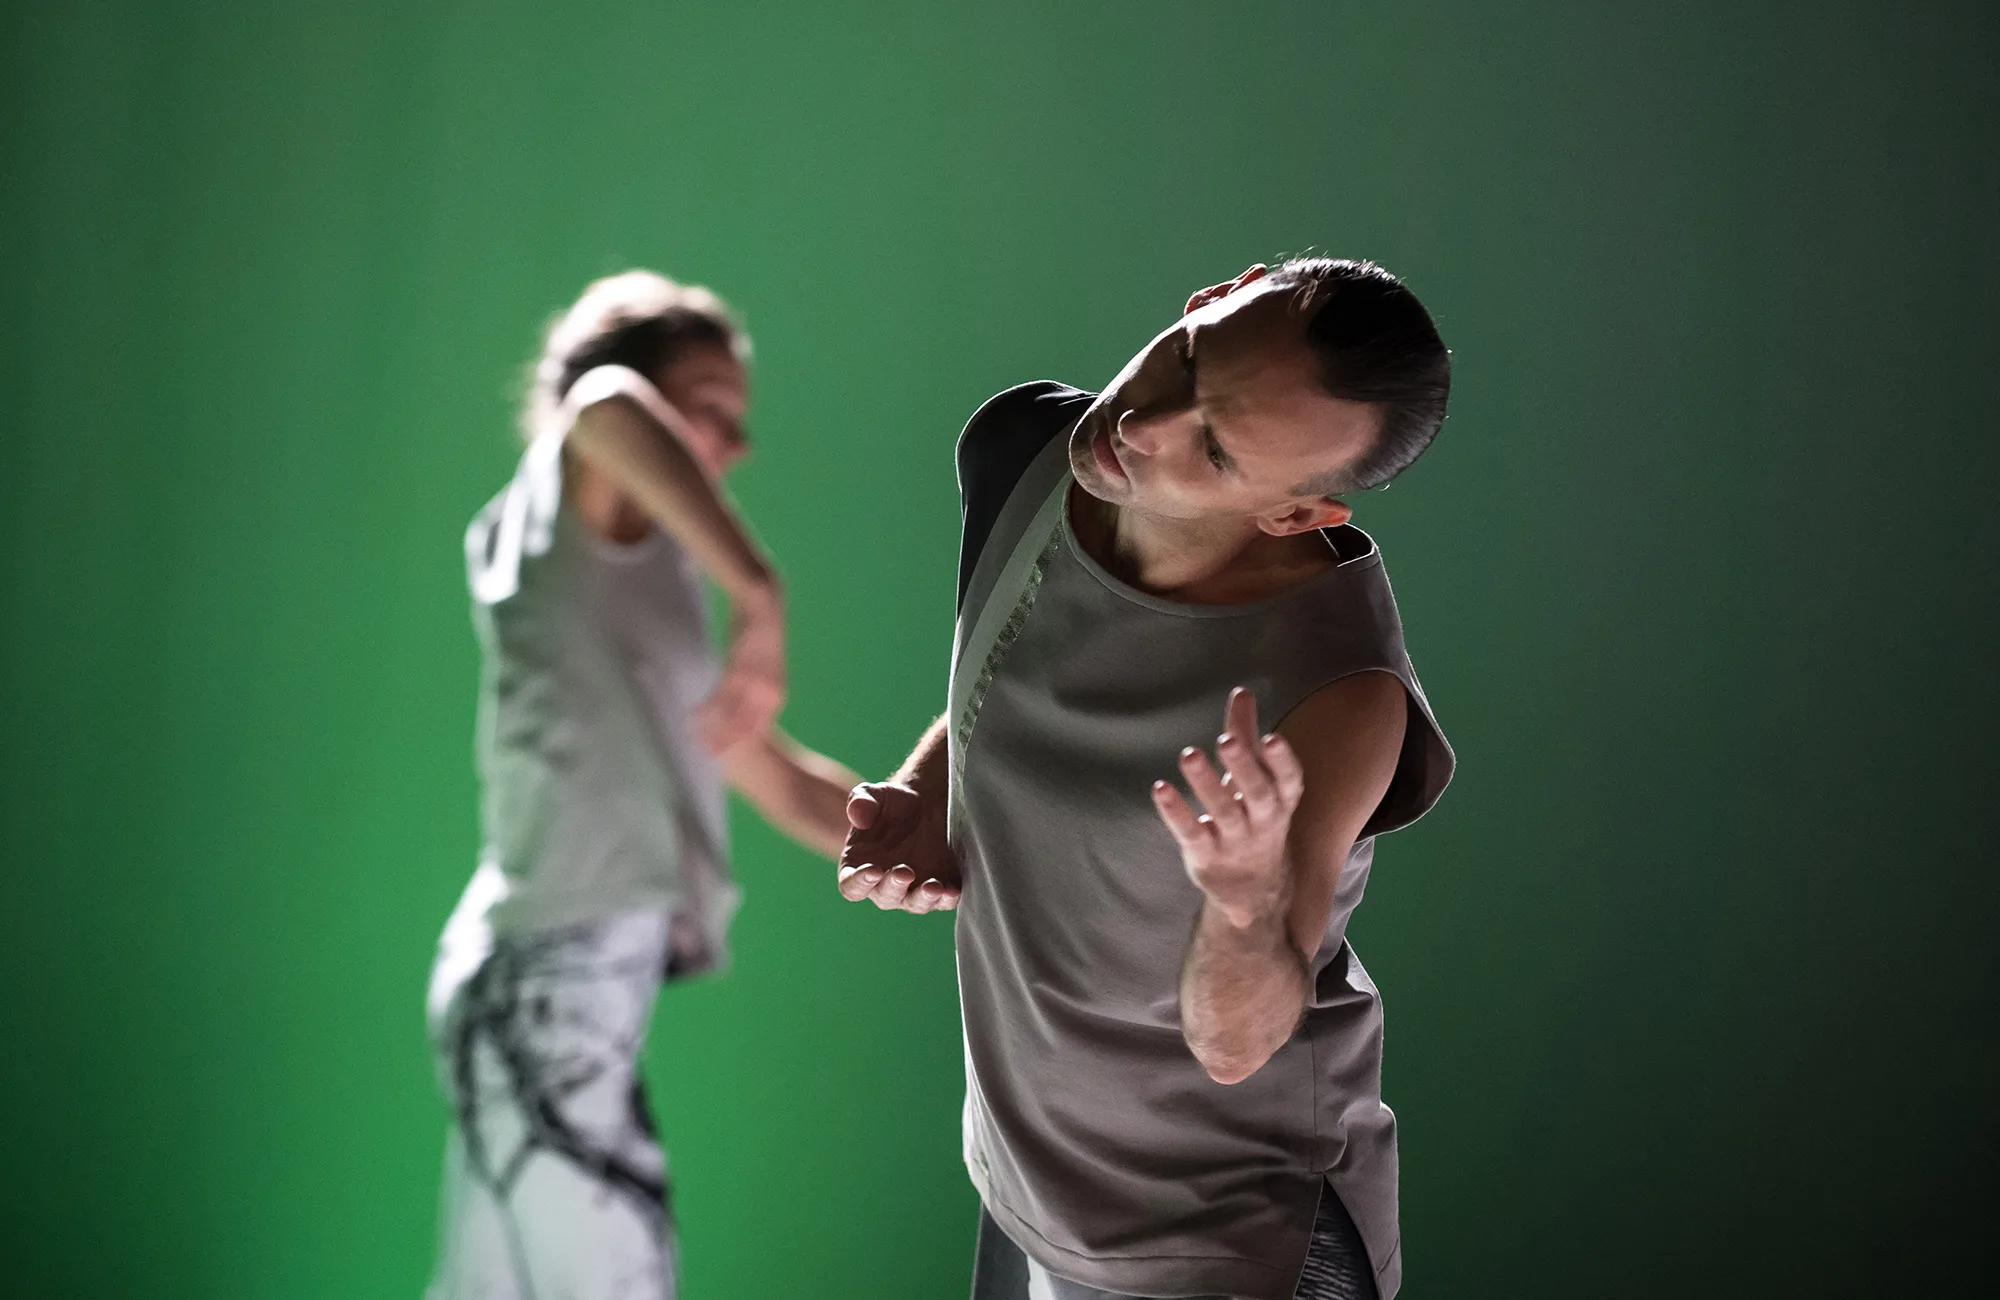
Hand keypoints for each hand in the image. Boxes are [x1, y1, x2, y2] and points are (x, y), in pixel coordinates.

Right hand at [695, 596, 784, 756]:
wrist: (763, 601)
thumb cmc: (758, 633)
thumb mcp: (760, 667)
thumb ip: (751, 689)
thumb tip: (738, 703)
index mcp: (776, 695)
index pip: (758, 729)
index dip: (740, 744)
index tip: (724, 756)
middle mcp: (769, 692)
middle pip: (746, 727)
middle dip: (726, 743)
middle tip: (707, 756)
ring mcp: (756, 681)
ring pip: (733, 714)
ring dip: (714, 729)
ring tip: (696, 739)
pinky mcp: (741, 666)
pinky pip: (723, 693)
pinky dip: (710, 707)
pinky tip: (696, 714)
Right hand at [837, 780, 959, 913]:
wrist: (928, 802)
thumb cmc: (893, 802)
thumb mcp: (874, 794)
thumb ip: (861, 801)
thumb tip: (857, 813)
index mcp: (859, 867)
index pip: (852, 886)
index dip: (860, 882)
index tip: (873, 870)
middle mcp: (884, 885)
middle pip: (885, 896)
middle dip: (895, 886)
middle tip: (905, 871)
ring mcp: (913, 890)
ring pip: (915, 903)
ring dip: (923, 898)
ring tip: (934, 886)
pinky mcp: (940, 889)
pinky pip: (943, 901)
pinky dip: (947, 899)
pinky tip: (952, 890)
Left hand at [1151, 687, 1305, 927]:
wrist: (1253, 890)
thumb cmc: (1253, 819)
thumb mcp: (1254, 780)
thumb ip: (1246, 735)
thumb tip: (1241, 692)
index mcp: (1280, 801)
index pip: (1289, 781)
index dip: (1282, 761)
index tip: (1272, 737)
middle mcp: (1262, 822)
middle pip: (1258, 795)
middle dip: (1244, 767)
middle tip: (1225, 740)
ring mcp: (1234, 842)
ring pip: (1223, 813)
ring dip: (1205, 784)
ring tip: (1189, 755)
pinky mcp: (1206, 855)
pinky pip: (1191, 834)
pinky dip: (1176, 812)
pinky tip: (1161, 788)